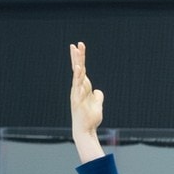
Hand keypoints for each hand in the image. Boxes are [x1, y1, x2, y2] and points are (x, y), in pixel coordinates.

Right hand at [68, 42, 105, 159]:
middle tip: (76, 44)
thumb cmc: (90, 118)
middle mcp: (78, 88)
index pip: (82, 70)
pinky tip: (78, 68)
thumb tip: (98, 91)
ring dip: (76, 62)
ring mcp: (76, 93)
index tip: (80, 47)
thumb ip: (98, 96)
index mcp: (83, 88)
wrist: (86, 130)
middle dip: (77, 56)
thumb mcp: (97, 104)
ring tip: (75, 51)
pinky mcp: (76, 99)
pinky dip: (78, 76)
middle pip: (78, 69)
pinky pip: (77, 85)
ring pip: (77, 74)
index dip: (81, 59)